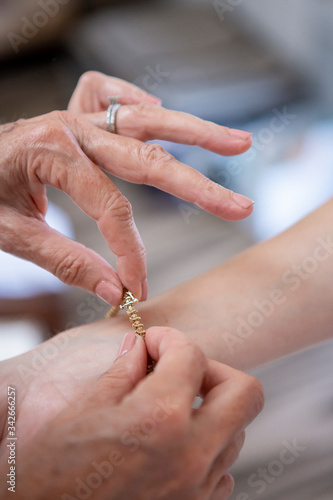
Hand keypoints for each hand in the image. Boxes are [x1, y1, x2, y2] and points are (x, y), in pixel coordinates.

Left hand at [0, 72, 252, 303]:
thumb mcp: (11, 233)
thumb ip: (65, 261)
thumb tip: (113, 290)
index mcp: (53, 151)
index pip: (111, 209)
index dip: (130, 252)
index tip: (138, 287)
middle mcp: (72, 127)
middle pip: (149, 157)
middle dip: (198, 187)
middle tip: (239, 206)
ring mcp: (76, 118)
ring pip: (147, 120)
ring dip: (195, 133)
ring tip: (237, 143)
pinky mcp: (75, 117)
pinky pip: (110, 95)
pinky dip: (138, 101)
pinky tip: (158, 111)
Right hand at [0, 327, 262, 499]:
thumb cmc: (51, 474)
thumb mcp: (82, 409)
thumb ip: (121, 371)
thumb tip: (138, 346)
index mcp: (159, 419)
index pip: (192, 355)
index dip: (170, 339)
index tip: (154, 343)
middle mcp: (191, 455)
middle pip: (245, 393)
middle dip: (214, 370)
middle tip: (182, 369)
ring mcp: (197, 488)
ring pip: (237, 431)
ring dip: (211, 409)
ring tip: (173, 407)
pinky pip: (222, 470)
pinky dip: (207, 450)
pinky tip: (175, 446)